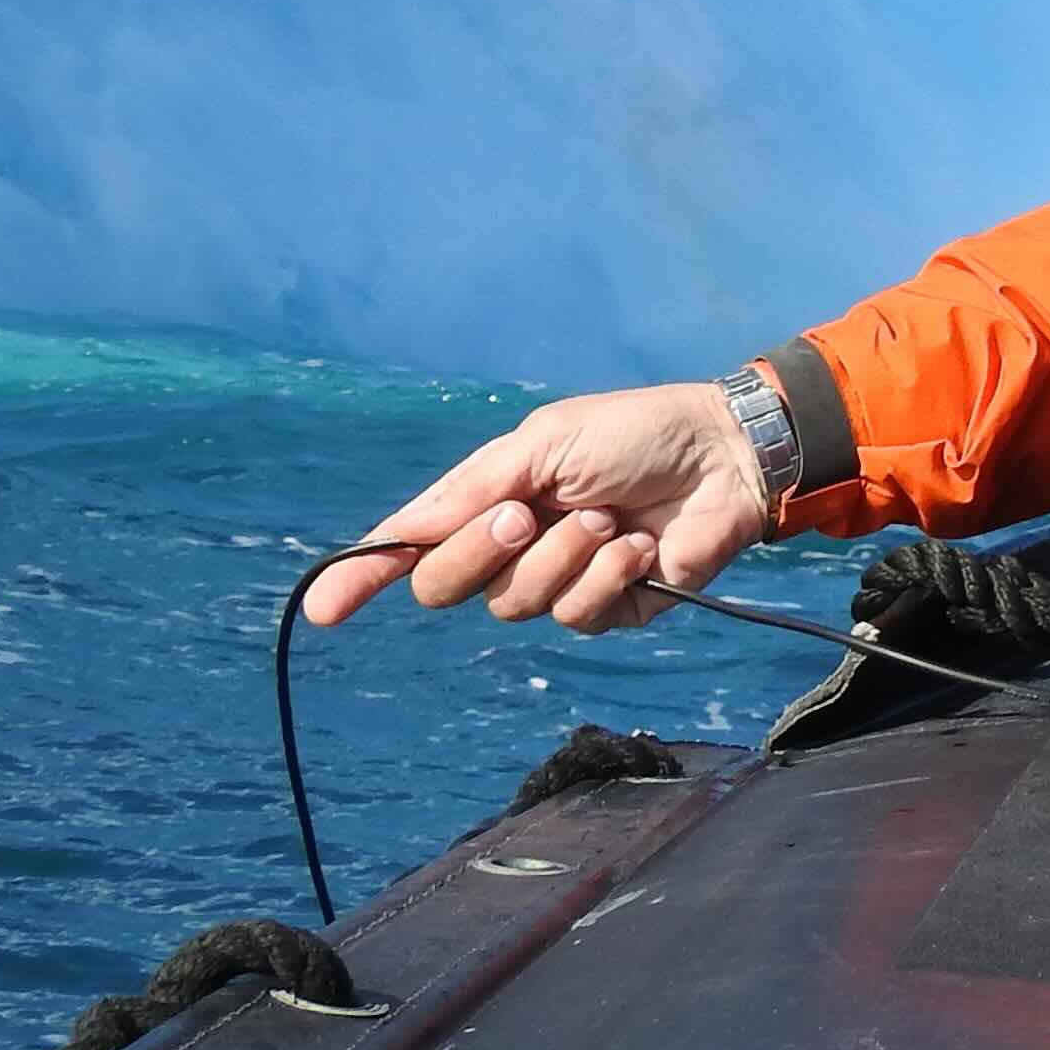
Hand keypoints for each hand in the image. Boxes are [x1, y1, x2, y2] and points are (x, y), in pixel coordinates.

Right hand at [299, 381, 775, 634]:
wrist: (724, 454)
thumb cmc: (635, 433)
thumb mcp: (544, 443)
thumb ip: (469, 490)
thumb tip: (397, 535)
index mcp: (489, 499)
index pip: (411, 547)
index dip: (363, 575)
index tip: (325, 607)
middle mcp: (513, 546)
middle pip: (446, 587)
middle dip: (479, 551)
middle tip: (526, 513)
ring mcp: (559, 581)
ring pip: (513, 605)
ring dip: (560, 556)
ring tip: (608, 517)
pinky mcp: (608, 610)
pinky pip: (574, 616)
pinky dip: (605, 576)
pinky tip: (637, 546)